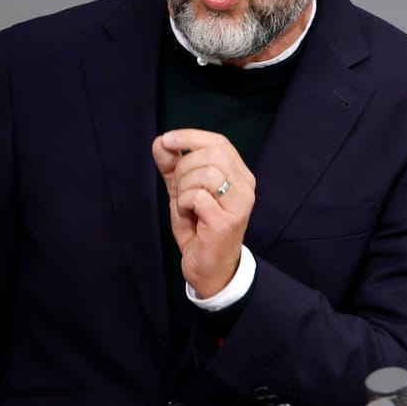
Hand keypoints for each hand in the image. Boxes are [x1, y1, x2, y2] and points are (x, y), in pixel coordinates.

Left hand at [151, 129, 255, 298]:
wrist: (209, 268)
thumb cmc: (199, 229)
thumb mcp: (183, 191)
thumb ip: (172, 166)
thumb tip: (161, 142)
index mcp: (240, 175)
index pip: (219, 142)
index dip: (190, 137)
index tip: (167, 141)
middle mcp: (245, 187)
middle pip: (211, 154)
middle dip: (183, 166)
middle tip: (178, 187)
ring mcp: (239, 204)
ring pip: (206, 173)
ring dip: (184, 187)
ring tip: (186, 204)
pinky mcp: (226, 221)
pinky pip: (197, 196)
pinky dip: (184, 203)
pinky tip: (189, 215)